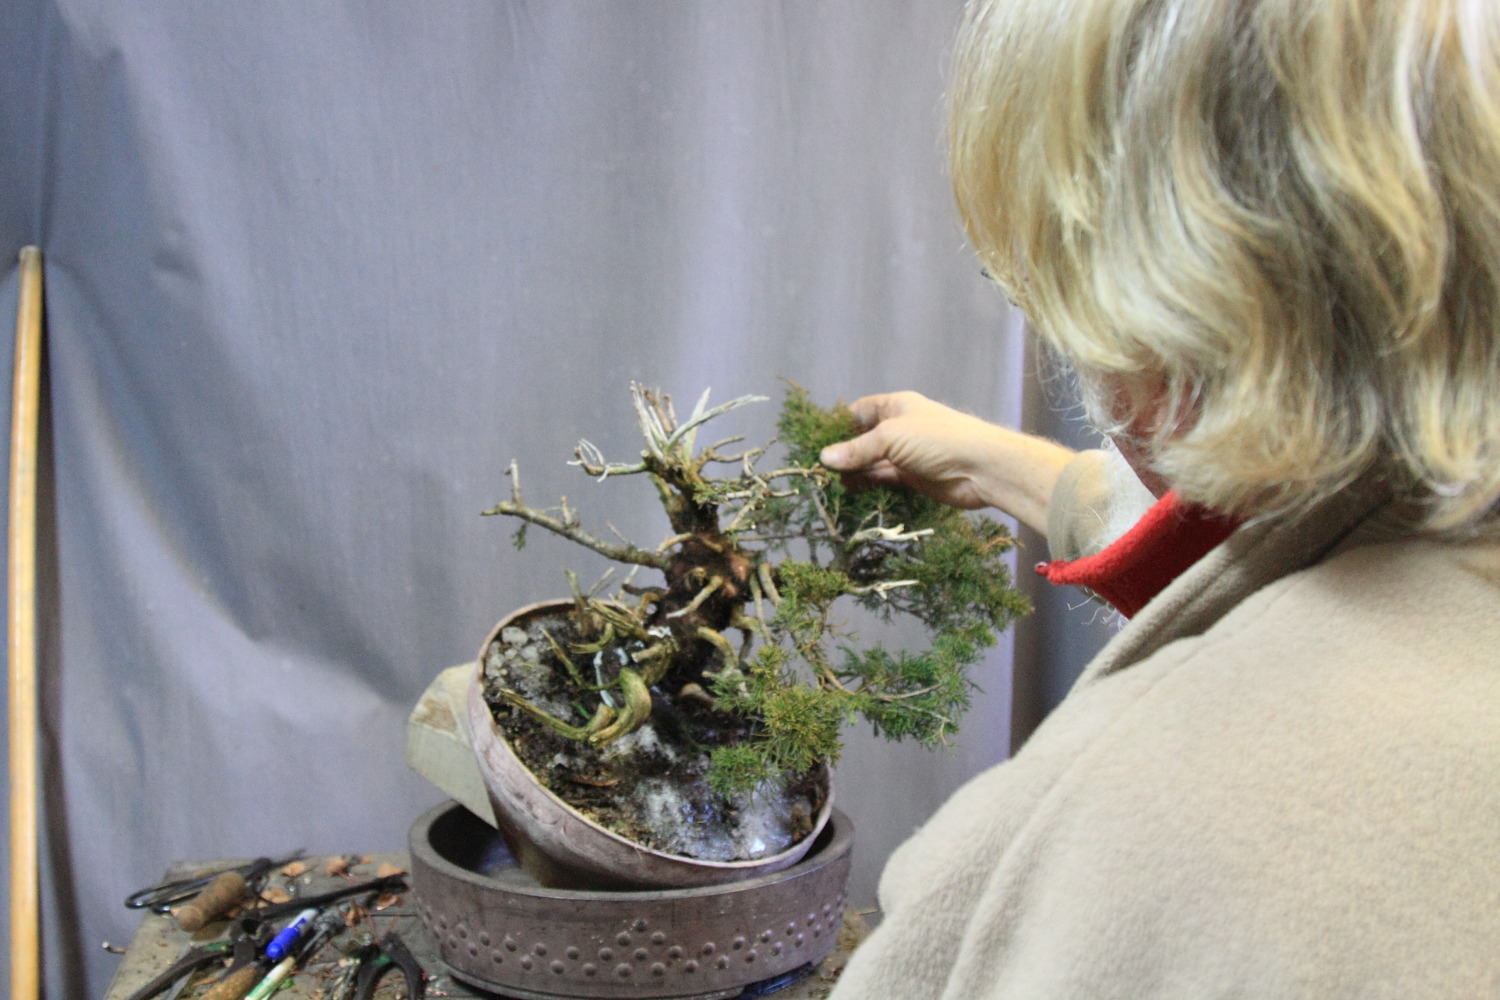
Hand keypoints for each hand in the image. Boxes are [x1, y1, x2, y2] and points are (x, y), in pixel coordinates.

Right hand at [818, 391, 1073, 534]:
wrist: (982, 468)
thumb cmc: (938, 439)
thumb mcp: (891, 437)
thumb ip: (857, 449)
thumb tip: (824, 458)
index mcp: (896, 407)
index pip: (859, 411)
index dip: (838, 424)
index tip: (815, 440)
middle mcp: (900, 428)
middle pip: (863, 439)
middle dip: (842, 453)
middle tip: (815, 469)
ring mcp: (907, 455)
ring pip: (872, 462)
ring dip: (852, 472)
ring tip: (827, 484)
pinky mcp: (913, 479)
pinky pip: (883, 480)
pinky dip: (867, 485)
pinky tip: (849, 492)